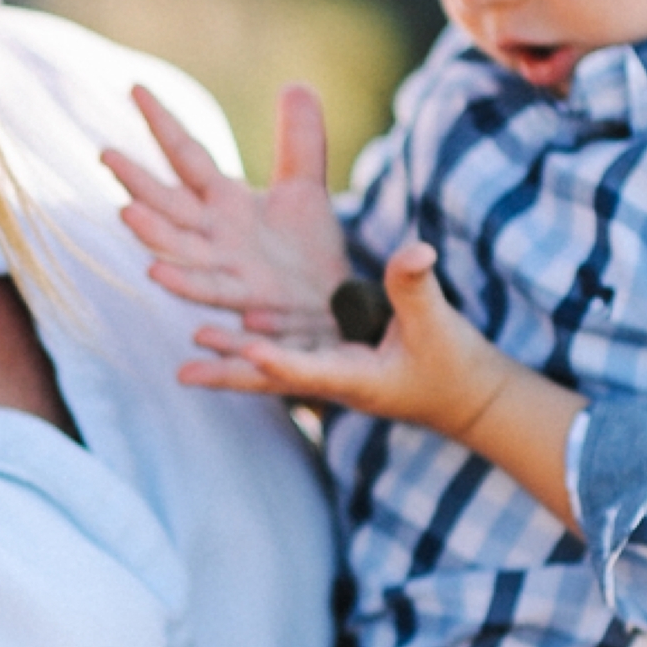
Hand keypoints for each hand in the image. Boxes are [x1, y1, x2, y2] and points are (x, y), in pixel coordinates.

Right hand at [102, 82, 349, 339]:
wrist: (328, 304)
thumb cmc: (307, 248)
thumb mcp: (306, 186)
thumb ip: (300, 140)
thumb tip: (296, 85)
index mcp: (223, 199)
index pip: (185, 154)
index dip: (162, 122)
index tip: (136, 87)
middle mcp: (212, 232)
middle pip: (167, 201)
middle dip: (137, 181)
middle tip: (105, 153)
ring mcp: (222, 266)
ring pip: (177, 246)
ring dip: (151, 232)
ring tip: (126, 211)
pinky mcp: (244, 297)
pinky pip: (207, 289)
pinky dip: (181, 281)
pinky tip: (156, 271)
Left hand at [179, 234, 506, 430]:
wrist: (462, 396)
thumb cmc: (454, 365)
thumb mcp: (439, 324)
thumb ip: (417, 288)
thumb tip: (415, 250)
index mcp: (356, 378)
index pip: (311, 370)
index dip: (279, 360)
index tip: (248, 346)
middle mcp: (332, 381)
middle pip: (271, 381)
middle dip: (230, 374)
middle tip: (185, 371)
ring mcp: (327, 374)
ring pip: (268, 371)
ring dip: (229, 360)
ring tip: (189, 349)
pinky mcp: (328, 364)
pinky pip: (280, 358)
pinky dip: (249, 350)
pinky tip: (218, 335)